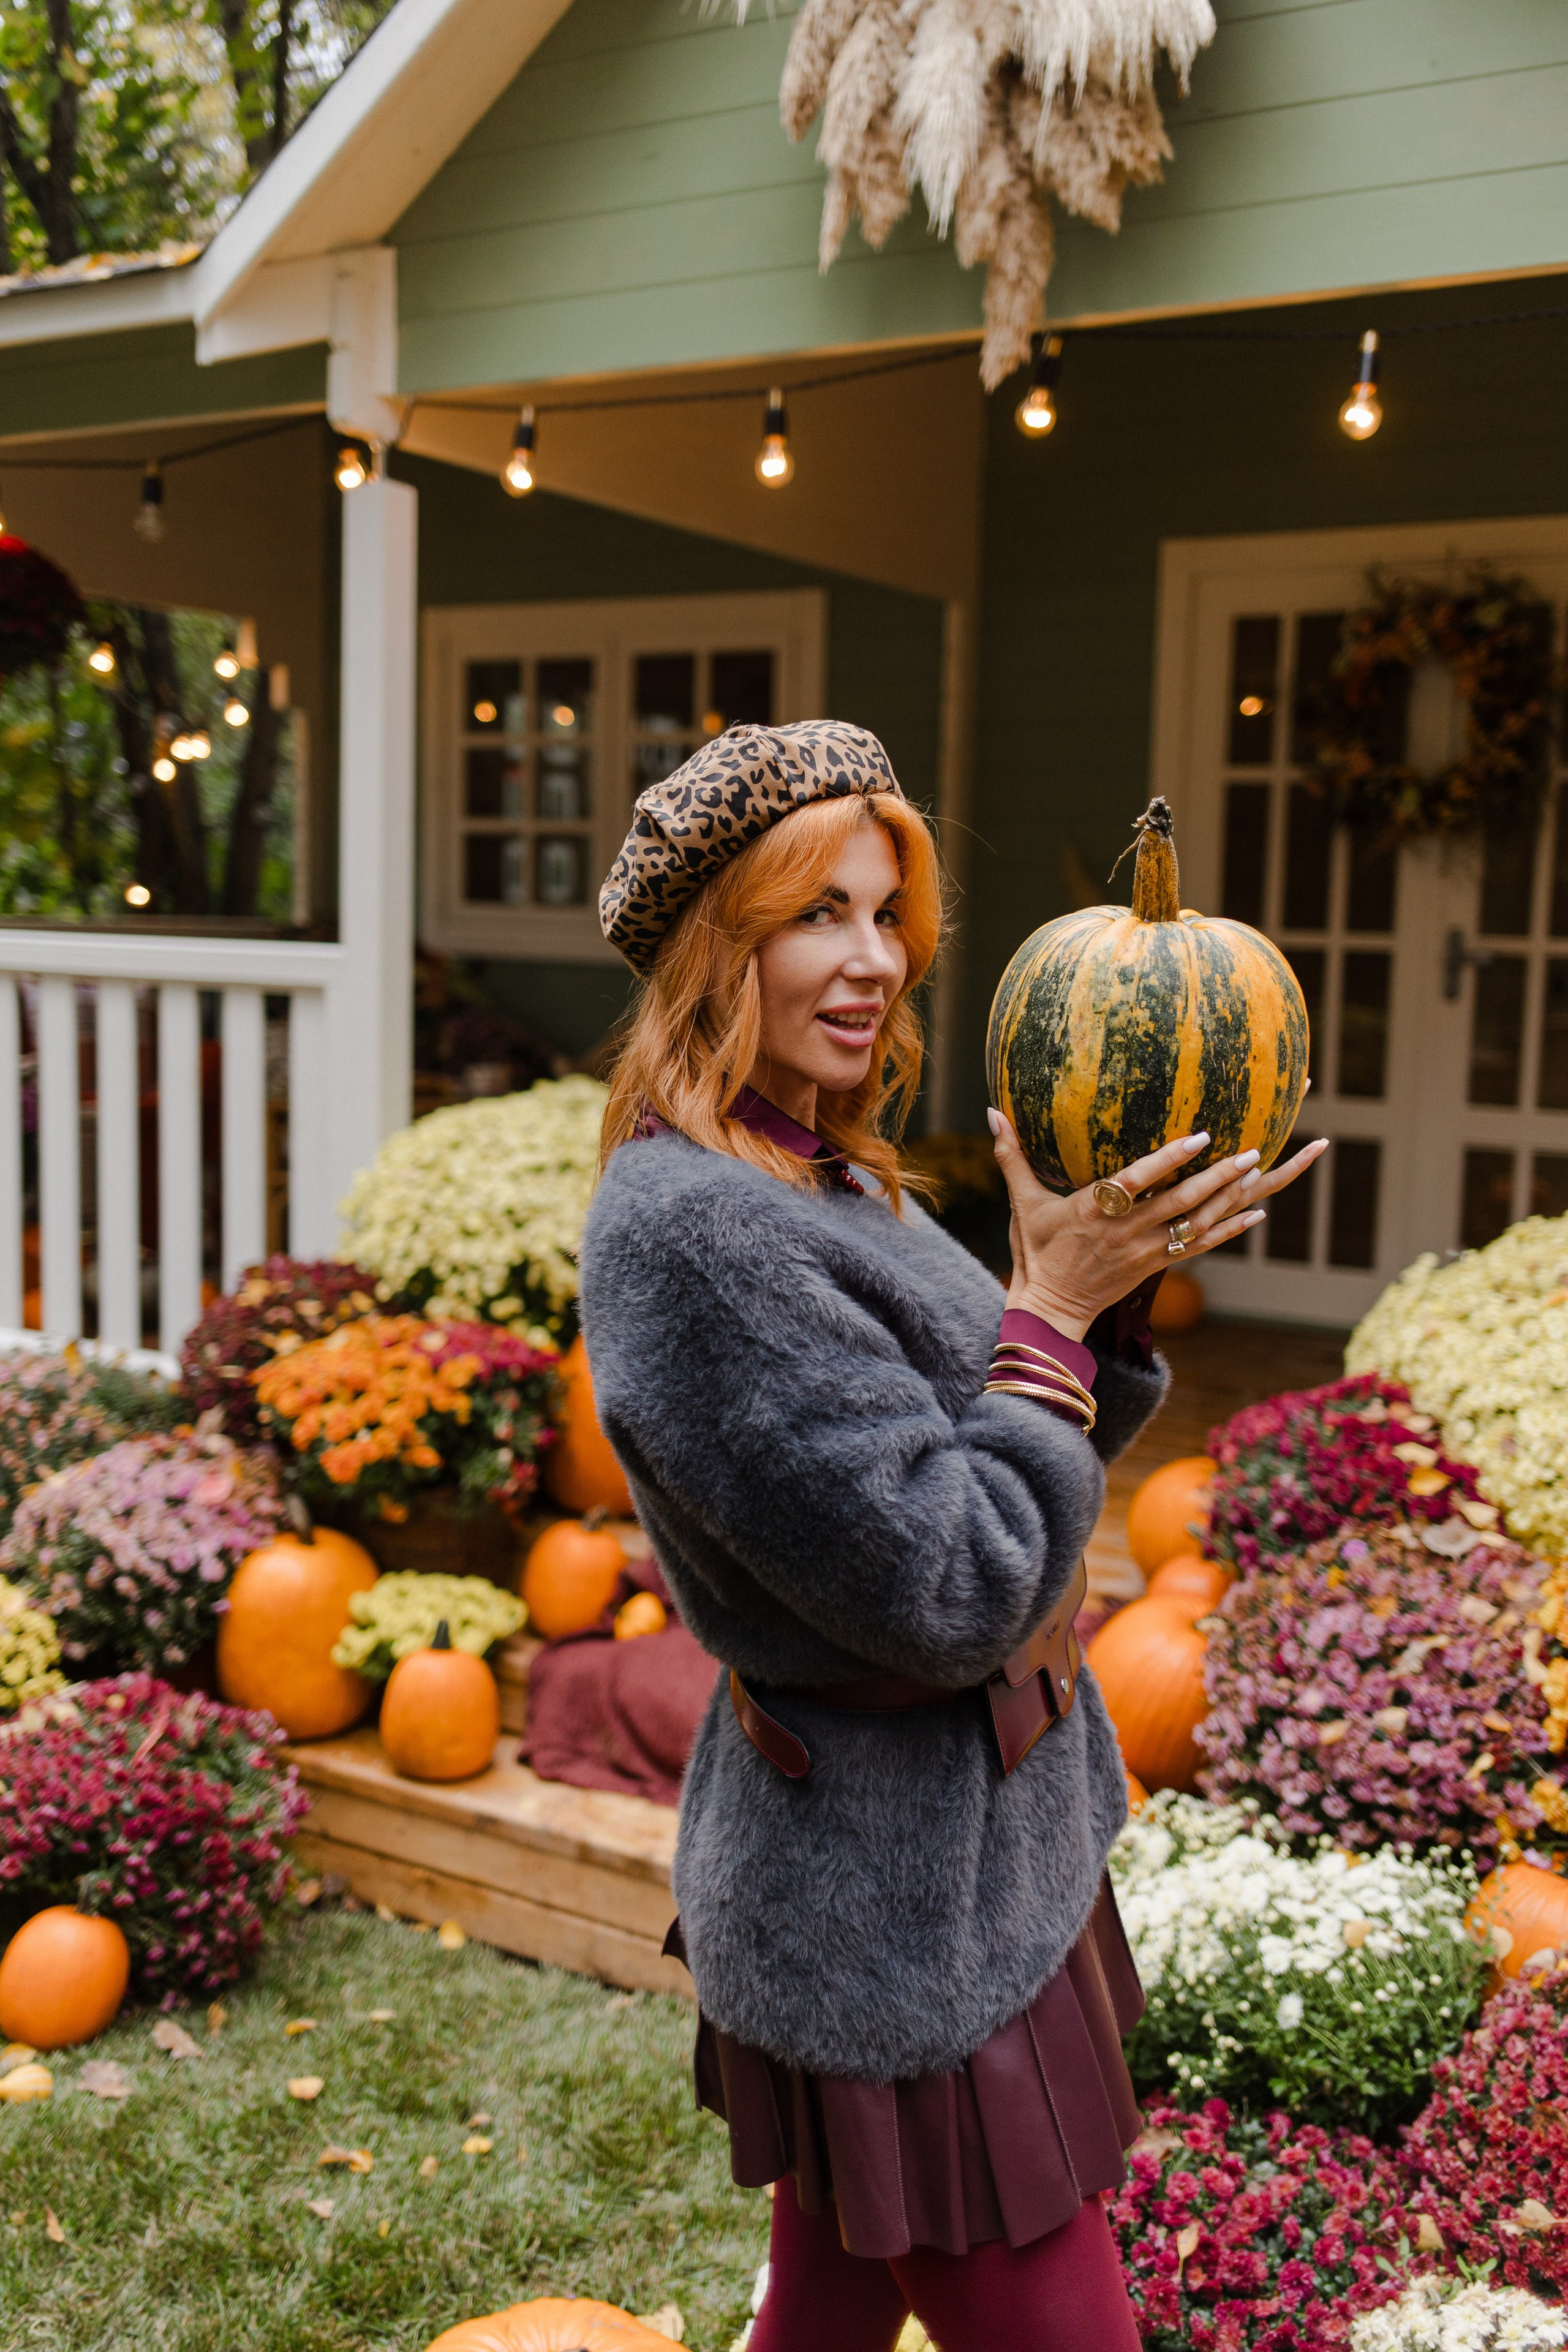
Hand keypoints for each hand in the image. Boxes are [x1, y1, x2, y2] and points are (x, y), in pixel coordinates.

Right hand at [987, 1112, 1329, 1340]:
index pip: (1136, 1182)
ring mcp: (1144, 1252)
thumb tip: (993, 1112)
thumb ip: (1011, 1156)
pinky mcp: (1155, 1267)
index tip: (1199, 1138)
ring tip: (1259, 1172)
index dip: (1169, 1160)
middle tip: (1250, 1152)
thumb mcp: (1022, 1204)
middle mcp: (1125, 1232)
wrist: (1050, 1310)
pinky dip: (1230, 1230)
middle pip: (1179, 1202)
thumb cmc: (1035, 1252)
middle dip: (1218, 1177)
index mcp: (1093, 1212)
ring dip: (1230, 1199)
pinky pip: (1200, 1247)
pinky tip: (1256, 1214)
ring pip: (1195, 1224)